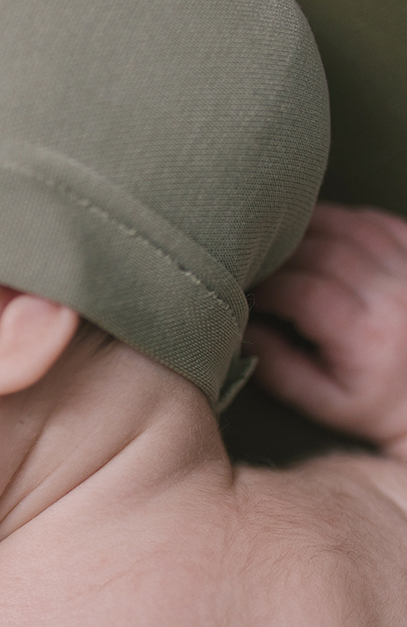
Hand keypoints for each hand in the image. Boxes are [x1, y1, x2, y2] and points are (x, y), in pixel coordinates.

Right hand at [246, 202, 406, 457]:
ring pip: (350, 226)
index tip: (243, 295)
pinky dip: (341, 220)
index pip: (304, 293)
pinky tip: (319, 236)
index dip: (265, 288)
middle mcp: (395, 296)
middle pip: (325, 251)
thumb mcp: (323, 401)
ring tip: (278, 245)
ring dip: (307, 228)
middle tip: (254, 267)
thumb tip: (239, 331)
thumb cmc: (376, 402)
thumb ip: (277, 368)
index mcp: (367, 337)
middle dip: (278, 255)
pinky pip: (376, 220)